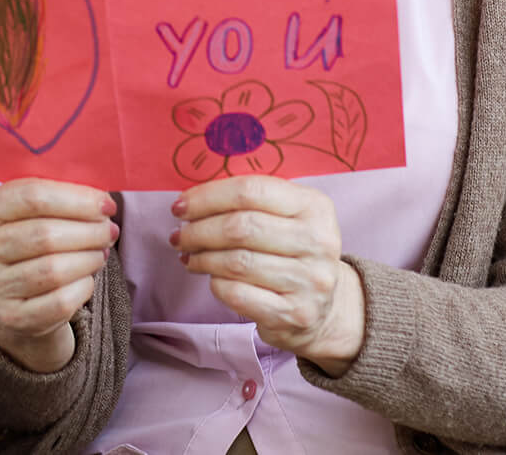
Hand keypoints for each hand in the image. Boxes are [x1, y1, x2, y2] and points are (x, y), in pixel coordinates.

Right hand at [0, 179, 119, 373]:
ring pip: (54, 270)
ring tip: (101, 252)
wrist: (16, 293)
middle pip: (45, 234)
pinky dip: (83, 287)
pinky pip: (60, 302)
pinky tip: (87, 277)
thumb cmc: (32, 239)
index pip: (32, 196)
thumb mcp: (33, 211)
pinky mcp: (11, 317)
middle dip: (89, 231)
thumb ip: (60, 196)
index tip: (106, 204)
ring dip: (89, 258)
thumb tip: (101, 201)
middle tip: (109, 230)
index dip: (76, 199)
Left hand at [171, 176, 363, 373]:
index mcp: (315, 206)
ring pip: (236, 262)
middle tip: (180, 235)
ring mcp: (309, 281)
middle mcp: (318, 242)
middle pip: (241, 227)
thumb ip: (250, 202)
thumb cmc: (293, 253)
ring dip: (202, 257)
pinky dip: (215, 283)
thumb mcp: (288, 217)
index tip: (181, 206)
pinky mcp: (294, 313)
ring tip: (189, 256)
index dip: (208, 197)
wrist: (325, 311)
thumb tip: (191, 202)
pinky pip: (237, 294)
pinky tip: (210, 278)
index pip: (251, 192)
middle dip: (199, 230)